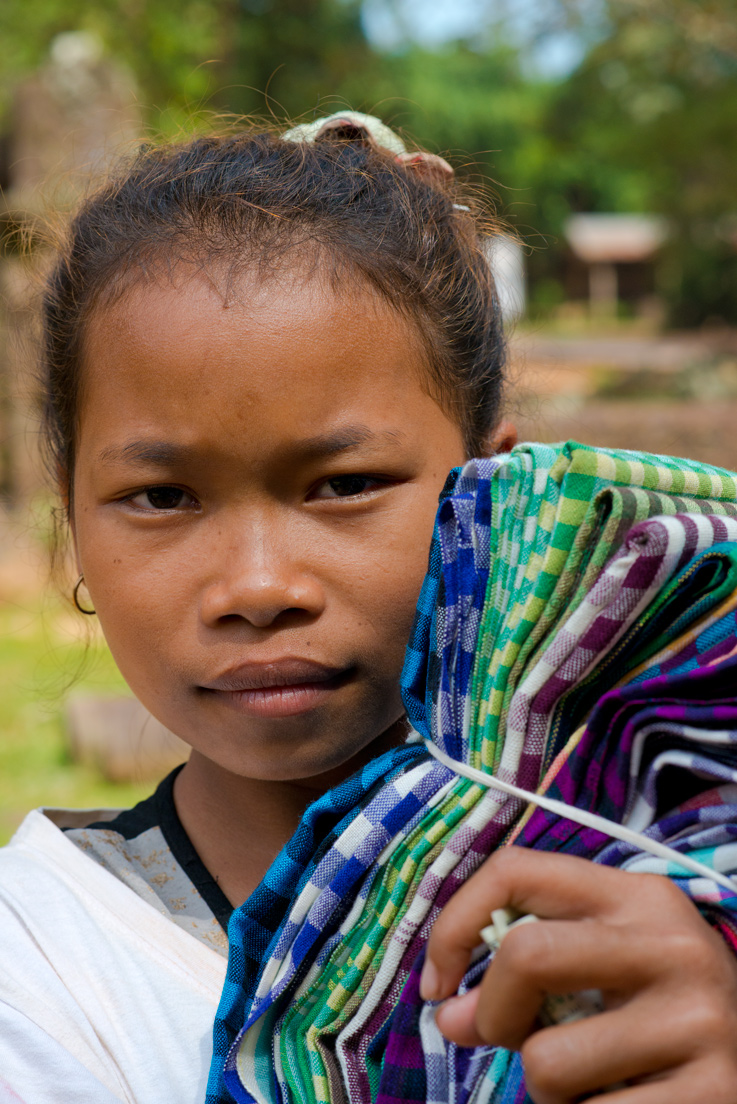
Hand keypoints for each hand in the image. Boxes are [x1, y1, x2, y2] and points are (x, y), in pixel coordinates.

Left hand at [420, 847, 736, 1102]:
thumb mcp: (606, 969)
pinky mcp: (714, 1092)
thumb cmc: (662, 1014)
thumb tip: (449, 1017)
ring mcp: (700, 1017)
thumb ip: (527, 975)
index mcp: (637, 895)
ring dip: (547, 1091)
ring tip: (589, 1084)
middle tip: (506, 1042)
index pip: (516, 870)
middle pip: (526, 955)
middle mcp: (671, 942)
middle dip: (492, 1013)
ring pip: (547, 1061)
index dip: (454, 925)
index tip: (438, 982)